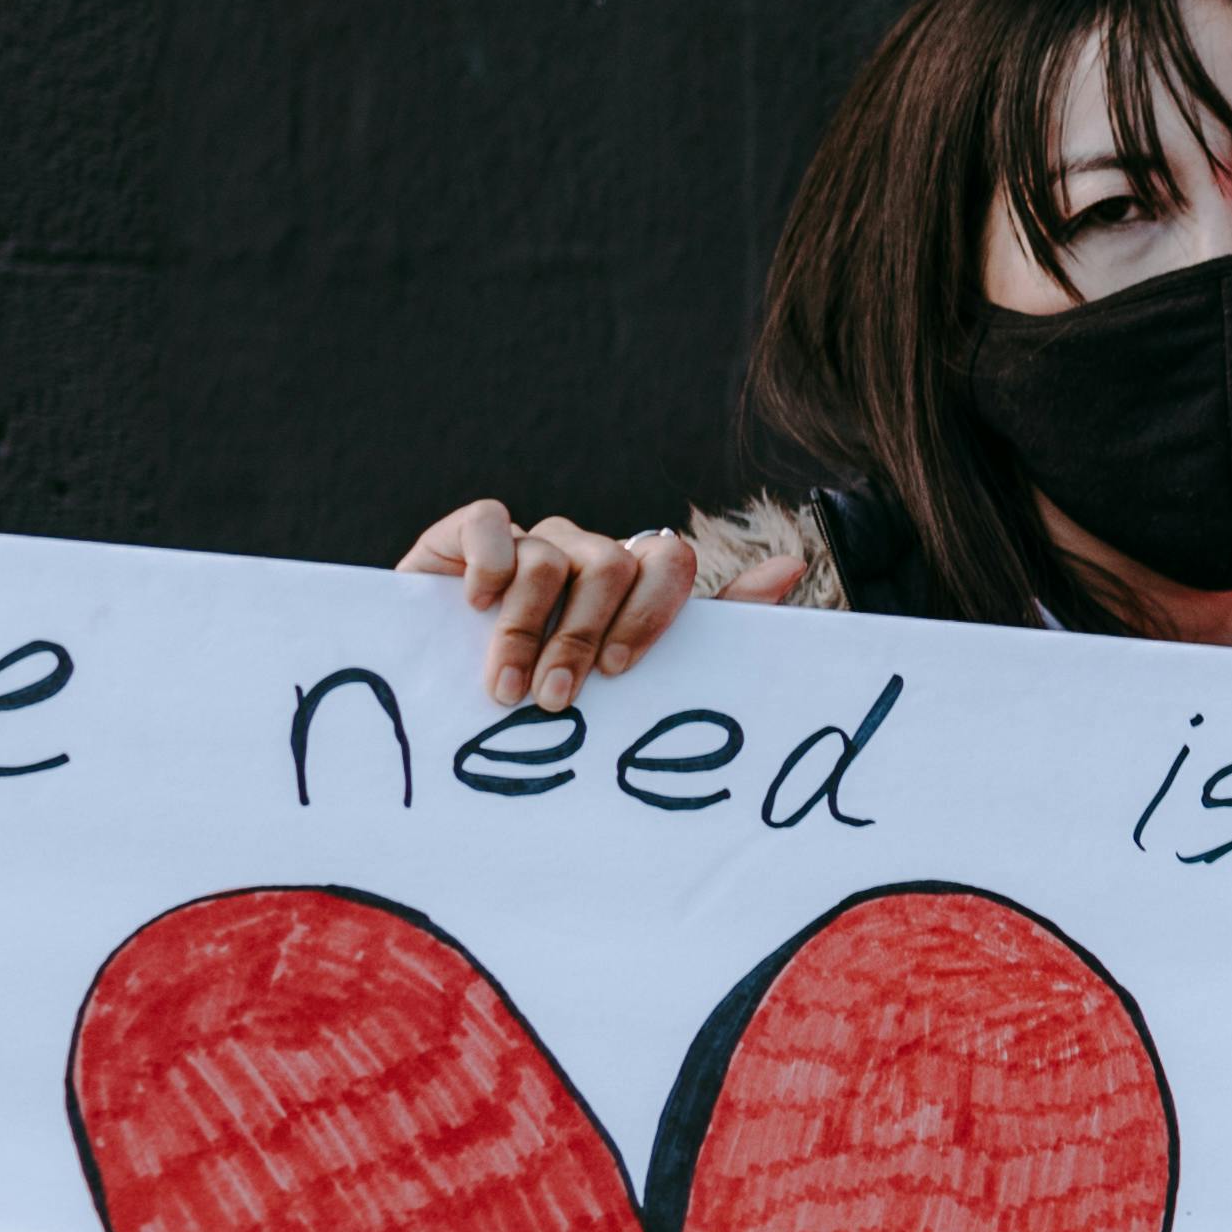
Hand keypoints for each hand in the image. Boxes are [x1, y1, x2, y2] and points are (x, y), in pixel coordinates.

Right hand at [396, 499, 704, 710]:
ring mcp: (526, 540)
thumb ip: (716, 626)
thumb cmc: (544, 699)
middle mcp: (582, 552)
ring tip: (505, 688)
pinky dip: (488, 563)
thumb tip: (791, 564)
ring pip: (550, 556)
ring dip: (527, 630)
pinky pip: (490, 522)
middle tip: (556, 700)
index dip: (651, 613)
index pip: (670, 560)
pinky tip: (473, 606)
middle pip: (610, 565)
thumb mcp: (629, 682)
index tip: (618, 672)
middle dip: (582, 639)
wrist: (441, 709)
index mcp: (629, 583)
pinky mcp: (463, 535)